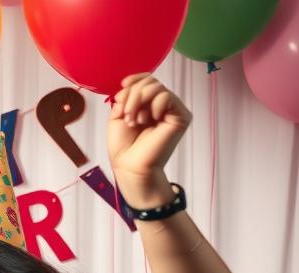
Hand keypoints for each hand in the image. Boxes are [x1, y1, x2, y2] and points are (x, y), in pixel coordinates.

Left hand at [108, 74, 190, 207]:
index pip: (147, 80)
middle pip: (150, 82)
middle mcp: (161, 106)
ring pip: (157, 87)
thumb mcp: (117, 117)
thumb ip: (125, 97)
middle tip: (127, 116)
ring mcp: (172, 110)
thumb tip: (130, 84)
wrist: (130, 167)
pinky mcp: (180, 116)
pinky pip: (167, 96)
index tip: (123, 85)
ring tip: (134, 121)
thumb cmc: (124, 148)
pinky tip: (149, 119)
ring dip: (139, 101)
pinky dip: (153, 105)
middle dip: (133, 95)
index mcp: (147, 105)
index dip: (136, 78)